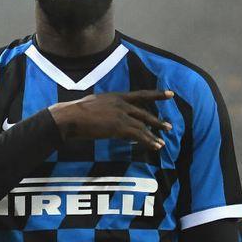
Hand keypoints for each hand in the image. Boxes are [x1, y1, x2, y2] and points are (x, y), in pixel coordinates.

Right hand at [48, 90, 173, 149]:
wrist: (70, 117)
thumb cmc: (76, 112)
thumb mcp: (94, 104)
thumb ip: (105, 108)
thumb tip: (108, 116)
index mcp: (116, 96)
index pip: (140, 94)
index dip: (157, 94)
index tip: (171, 94)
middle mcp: (121, 104)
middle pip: (144, 112)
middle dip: (157, 121)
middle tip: (168, 127)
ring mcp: (121, 115)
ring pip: (142, 126)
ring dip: (153, 135)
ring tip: (162, 143)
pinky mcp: (119, 127)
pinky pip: (138, 135)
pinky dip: (148, 141)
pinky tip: (154, 146)